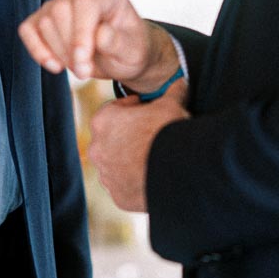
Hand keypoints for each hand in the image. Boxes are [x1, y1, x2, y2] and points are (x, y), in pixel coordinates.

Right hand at [19, 0, 176, 86]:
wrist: (121, 55)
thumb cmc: (129, 49)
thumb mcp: (132, 52)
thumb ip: (119, 43)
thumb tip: (100, 35)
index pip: (85, 3)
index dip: (80, 35)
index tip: (83, 65)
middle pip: (60, 11)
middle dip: (70, 49)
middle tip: (85, 71)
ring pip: (44, 22)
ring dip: (58, 53)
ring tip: (79, 66)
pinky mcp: (45, 14)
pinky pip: (28, 29)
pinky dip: (37, 50)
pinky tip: (55, 65)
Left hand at [90, 91, 188, 211]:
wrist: (178, 170)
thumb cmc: (169, 132)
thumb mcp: (171, 105)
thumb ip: (172, 91)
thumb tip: (181, 81)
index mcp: (103, 121)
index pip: (112, 111)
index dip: (130, 109)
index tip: (143, 110)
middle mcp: (98, 149)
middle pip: (111, 139)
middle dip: (127, 136)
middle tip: (148, 134)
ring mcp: (106, 175)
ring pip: (115, 164)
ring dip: (128, 160)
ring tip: (152, 157)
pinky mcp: (117, 196)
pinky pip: (124, 186)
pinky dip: (134, 181)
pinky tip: (152, 175)